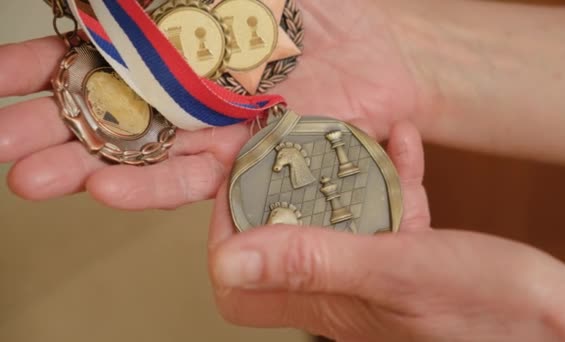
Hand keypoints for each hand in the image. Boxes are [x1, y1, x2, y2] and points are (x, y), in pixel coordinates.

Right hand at [0, 0, 422, 208]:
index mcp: (178, 47)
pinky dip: (152, 184)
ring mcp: (213, 130)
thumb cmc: (323, 12)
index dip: (46, 65)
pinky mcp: (247, 161)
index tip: (0, 77)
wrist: (382, 55)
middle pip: (107, 113)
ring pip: (139, 153)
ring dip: (83, 165)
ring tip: (31, 177)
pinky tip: (105, 188)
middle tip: (0, 139)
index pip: (97, 57)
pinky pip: (195, 177)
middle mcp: (187, 94)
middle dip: (49, 124)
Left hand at [208, 122, 564, 340]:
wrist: (555, 324)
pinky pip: (387, 210)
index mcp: (328, 305)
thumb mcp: (394, 273)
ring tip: (360, 135)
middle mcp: (344, 292)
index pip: (242, 282)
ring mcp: (376, 273)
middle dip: (288, 189)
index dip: (229, 235)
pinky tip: (405, 145)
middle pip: (288, 239)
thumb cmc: (488, 310)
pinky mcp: (409, 257)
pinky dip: (393, 176)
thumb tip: (229, 262)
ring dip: (346, 174)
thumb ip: (314, 263)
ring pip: (339, 217)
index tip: (240, 184)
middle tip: (296, 146)